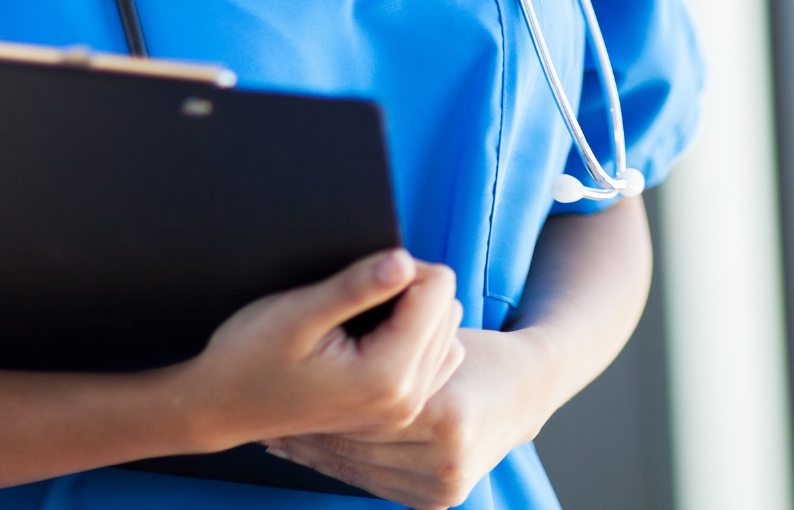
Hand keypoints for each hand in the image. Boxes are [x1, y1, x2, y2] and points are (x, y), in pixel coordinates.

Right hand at [174, 248, 465, 452]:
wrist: (222, 406)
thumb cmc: (249, 358)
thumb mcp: (299, 312)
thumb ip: (356, 286)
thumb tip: (403, 260)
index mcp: (387, 375)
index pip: (438, 288)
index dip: (401, 265)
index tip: (362, 273)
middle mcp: (406, 399)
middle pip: (447, 306)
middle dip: (410, 287)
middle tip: (356, 295)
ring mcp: (403, 409)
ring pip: (446, 329)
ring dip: (414, 312)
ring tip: (363, 316)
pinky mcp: (398, 410)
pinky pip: (437, 356)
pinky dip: (415, 337)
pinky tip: (377, 335)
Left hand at [265, 325, 556, 508]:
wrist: (525, 389)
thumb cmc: (479, 350)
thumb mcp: (437, 327)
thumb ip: (399, 319)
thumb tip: (344, 303)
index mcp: (446, 414)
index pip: (361, 410)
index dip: (315, 405)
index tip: (279, 394)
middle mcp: (446, 458)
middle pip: (356, 444)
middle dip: (311, 433)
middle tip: (268, 426)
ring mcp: (443, 485)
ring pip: (361, 468)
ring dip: (319, 454)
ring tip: (282, 438)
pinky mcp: (437, 499)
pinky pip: (375, 482)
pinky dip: (342, 468)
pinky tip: (313, 454)